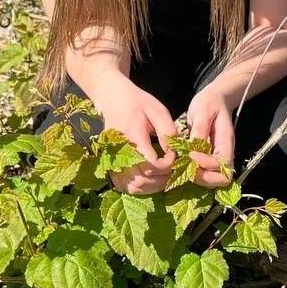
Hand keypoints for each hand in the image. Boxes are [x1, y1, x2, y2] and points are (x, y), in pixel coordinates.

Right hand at [92, 71, 176, 193]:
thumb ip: (168, 132)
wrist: (112, 100)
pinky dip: (143, 187)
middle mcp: (120, 154)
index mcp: (132, 138)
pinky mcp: (112, 167)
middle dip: (165, 176)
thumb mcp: (157, 111)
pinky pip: (128, 187)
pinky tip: (153, 177)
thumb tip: (174, 153)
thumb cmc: (137, 103)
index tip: (174, 155)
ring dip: (155, 185)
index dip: (168, 165)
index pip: (152, 165)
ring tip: (166, 172)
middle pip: (144, 179)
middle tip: (174, 166)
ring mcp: (114, 162)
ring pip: (136, 187)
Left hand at [184, 86, 234, 186]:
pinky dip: (195, 175)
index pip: (222, 164)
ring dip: (198, 178)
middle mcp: (225, 153)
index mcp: (226, 142)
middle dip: (203, 177)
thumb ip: (200, 130)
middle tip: (186, 167)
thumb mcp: (203, 110)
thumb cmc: (209, 103)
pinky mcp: (209, 159)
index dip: (206, 163)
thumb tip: (194, 149)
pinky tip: (183, 164)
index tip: (190, 154)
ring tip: (183, 166)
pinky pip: (206, 175)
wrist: (214, 99)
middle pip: (221, 179)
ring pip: (213, 181)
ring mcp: (218, 158)